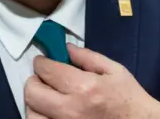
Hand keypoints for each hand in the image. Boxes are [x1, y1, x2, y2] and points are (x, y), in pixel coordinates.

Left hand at [25, 44, 159, 118]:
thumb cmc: (128, 97)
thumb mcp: (114, 70)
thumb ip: (87, 57)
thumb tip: (66, 48)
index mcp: (83, 87)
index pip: (47, 70)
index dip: (41, 62)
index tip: (43, 61)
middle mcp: (70, 109)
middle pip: (32, 92)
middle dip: (34, 80)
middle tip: (43, 78)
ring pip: (31, 113)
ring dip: (35, 102)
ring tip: (46, 97)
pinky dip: (39, 117)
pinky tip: (48, 112)